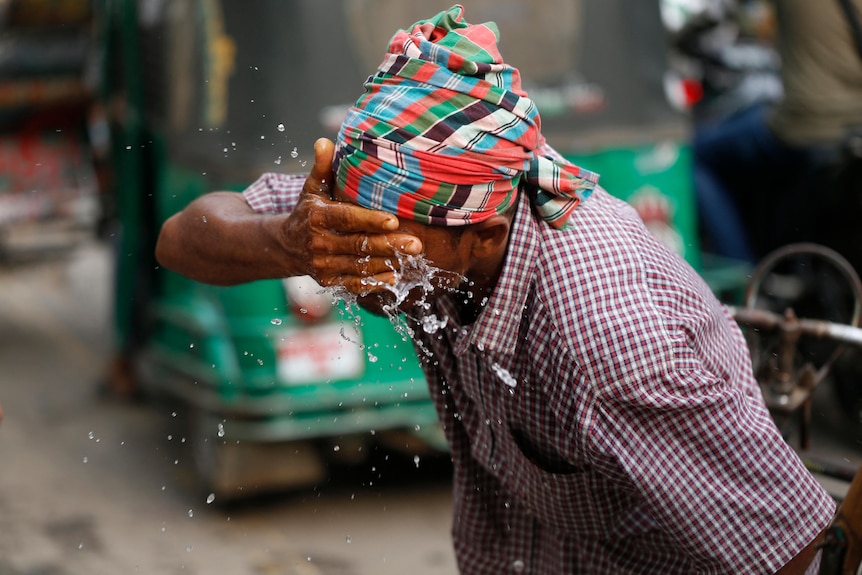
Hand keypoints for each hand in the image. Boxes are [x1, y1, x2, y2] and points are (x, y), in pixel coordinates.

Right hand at [282, 138, 422, 293]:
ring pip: (360, 266)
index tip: (394, 219)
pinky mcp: (328, 282)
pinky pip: (355, 284)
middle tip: (416, 244)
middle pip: (358, 245)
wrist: (287, 245)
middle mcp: (319, 243)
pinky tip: (396, 277)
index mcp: (317, 217)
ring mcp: (323, 265)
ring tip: (414, 259)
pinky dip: (376, 283)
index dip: (370, 220)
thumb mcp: (312, 188)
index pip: (346, 218)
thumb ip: (322, 167)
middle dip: (389, 245)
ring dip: (388, 264)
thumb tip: (324, 141)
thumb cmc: (309, 210)